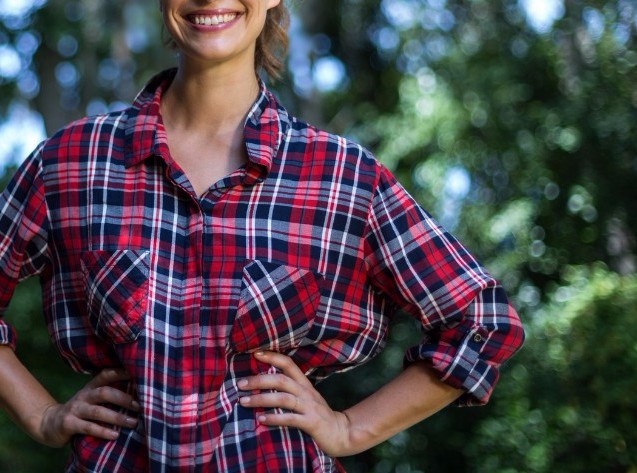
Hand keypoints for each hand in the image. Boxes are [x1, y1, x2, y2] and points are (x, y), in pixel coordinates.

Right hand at [38, 368, 139, 446]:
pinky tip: (115, 435)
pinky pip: (88, 427)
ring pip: (98, 412)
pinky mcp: (68, 424)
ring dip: (117, 417)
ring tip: (133, 423)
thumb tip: (138, 393)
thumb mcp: (91, 399)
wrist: (49, 423)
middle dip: (123, 399)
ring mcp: (75, 409)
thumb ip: (108, 395)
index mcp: (91, 387)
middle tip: (139, 406)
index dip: (121, 373)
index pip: (106, 375)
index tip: (138, 374)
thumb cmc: (79, 410)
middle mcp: (83, 395)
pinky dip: (103, 431)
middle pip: (104, 392)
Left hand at [238, 351, 352, 456]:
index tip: (254, 353)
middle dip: (259, 380)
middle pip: (281, 380)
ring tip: (244, 401)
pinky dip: (274, 418)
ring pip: (283, 398)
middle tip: (240, 384)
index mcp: (304, 384)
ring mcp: (310, 407)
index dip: (272, 356)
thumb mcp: (306, 398)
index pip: (288, 363)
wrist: (342, 433)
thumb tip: (262, 383)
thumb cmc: (317, 415)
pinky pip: (290, 419)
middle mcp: (306, 392)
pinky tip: (260, 419)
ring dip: (261, 398)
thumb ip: (290, 390)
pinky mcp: (312, 423)